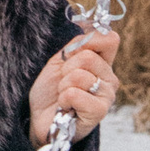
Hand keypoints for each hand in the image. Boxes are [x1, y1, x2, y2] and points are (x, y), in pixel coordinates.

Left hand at [28, 27, 119, 150]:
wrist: (39, 118)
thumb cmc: (51, 91)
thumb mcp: (61, 60)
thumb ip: (79, 45)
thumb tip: (95, 31)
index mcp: (103, 64)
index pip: (110, 39)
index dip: (87, 42)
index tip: (71, 56)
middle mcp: (110, 79)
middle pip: (88, 57)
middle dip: (66, 69)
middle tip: (64, 83)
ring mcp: (107, 96)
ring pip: (80, 75)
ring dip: (63, 86)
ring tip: (64, 96)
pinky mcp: (99, 112)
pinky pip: (76, 94)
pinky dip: (64, 99)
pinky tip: (66, 107)